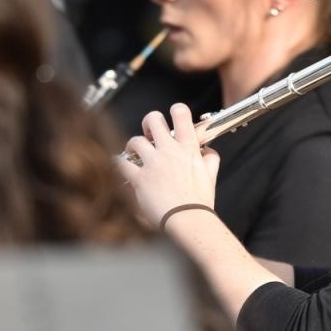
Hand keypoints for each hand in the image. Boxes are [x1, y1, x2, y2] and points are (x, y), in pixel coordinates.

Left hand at [117, 104, 219, 228]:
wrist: (188, 220)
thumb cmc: (199, 202)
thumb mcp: (211, 176)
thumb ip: (210, 159)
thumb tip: (208, 150)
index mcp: (188, 148)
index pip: (180, 113)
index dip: (175, 110)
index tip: (171, 117)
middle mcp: (169, 151)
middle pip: (153, 119)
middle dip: (149, 122)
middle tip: (149, 132)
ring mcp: (153, 163)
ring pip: (135, 140)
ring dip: (133, 145)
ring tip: (134, 152)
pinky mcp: (139, 178)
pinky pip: (122, 164)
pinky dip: (119, 164)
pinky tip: (120, 166)